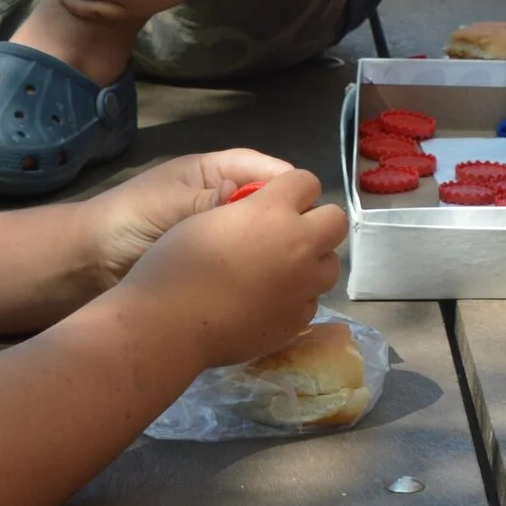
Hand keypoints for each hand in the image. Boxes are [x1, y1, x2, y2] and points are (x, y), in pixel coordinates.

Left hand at [81, 148, 301, 289]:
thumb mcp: (172, 202)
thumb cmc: (129, 218)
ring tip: (299, 264)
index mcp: (216, 174)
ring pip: (266, 236)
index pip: (268, 171)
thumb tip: (249, 203)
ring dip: (281, 248)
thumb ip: (211, 201)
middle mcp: (226, 202)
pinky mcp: (221, 266)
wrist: (90, 263)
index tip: (306, 207)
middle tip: (306, 240)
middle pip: (275, 204)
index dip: (291, 186)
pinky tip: (279, 284)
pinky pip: (252, 264)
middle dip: (291, 218)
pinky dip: (266, 272)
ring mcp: (224, 236)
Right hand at [121, 164, 346, 368]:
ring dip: (311, 262)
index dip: (294, 189)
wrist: (169, 325)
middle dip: (316, 222)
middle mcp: (298, 244)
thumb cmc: (175, 265)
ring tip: (279, 272)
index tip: (278, 200)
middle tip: (288, 235)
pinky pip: (311, 300)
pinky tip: (268, 303)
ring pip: (330, 264)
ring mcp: (303, 285)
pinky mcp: (298, 319)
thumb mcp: (207, 218)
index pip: (308, 181)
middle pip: (336, 220)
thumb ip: (246, 210)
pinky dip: (296, 297)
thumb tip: (264, 214)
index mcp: (273, 210)